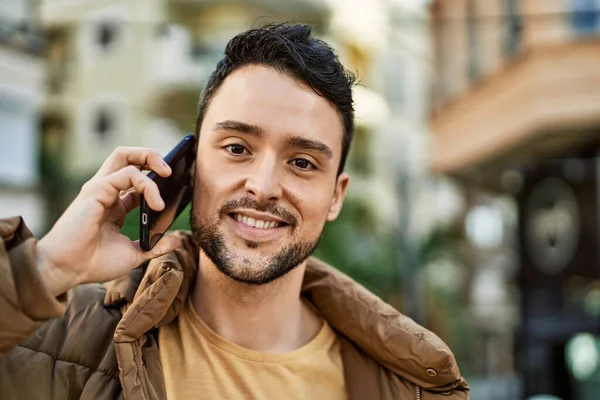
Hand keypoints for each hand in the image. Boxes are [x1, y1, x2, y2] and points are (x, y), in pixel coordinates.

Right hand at [36, 147, 182, 296]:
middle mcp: (108, 191)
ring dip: (150, 158)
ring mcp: (101, 188)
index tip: (178, 183)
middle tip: (172, 168)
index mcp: (116, 204)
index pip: (138, 178)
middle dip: (151, 155)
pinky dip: (146, 184)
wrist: (68, 270)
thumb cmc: (94, 262)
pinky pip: (126, 174)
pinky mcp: (96, 190)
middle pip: (128, 157)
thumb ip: (155, 246)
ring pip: (124, 156)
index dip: (158, 177)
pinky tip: (157, 203)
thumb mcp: (134, 254)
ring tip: (168, 173)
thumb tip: (177, 240)